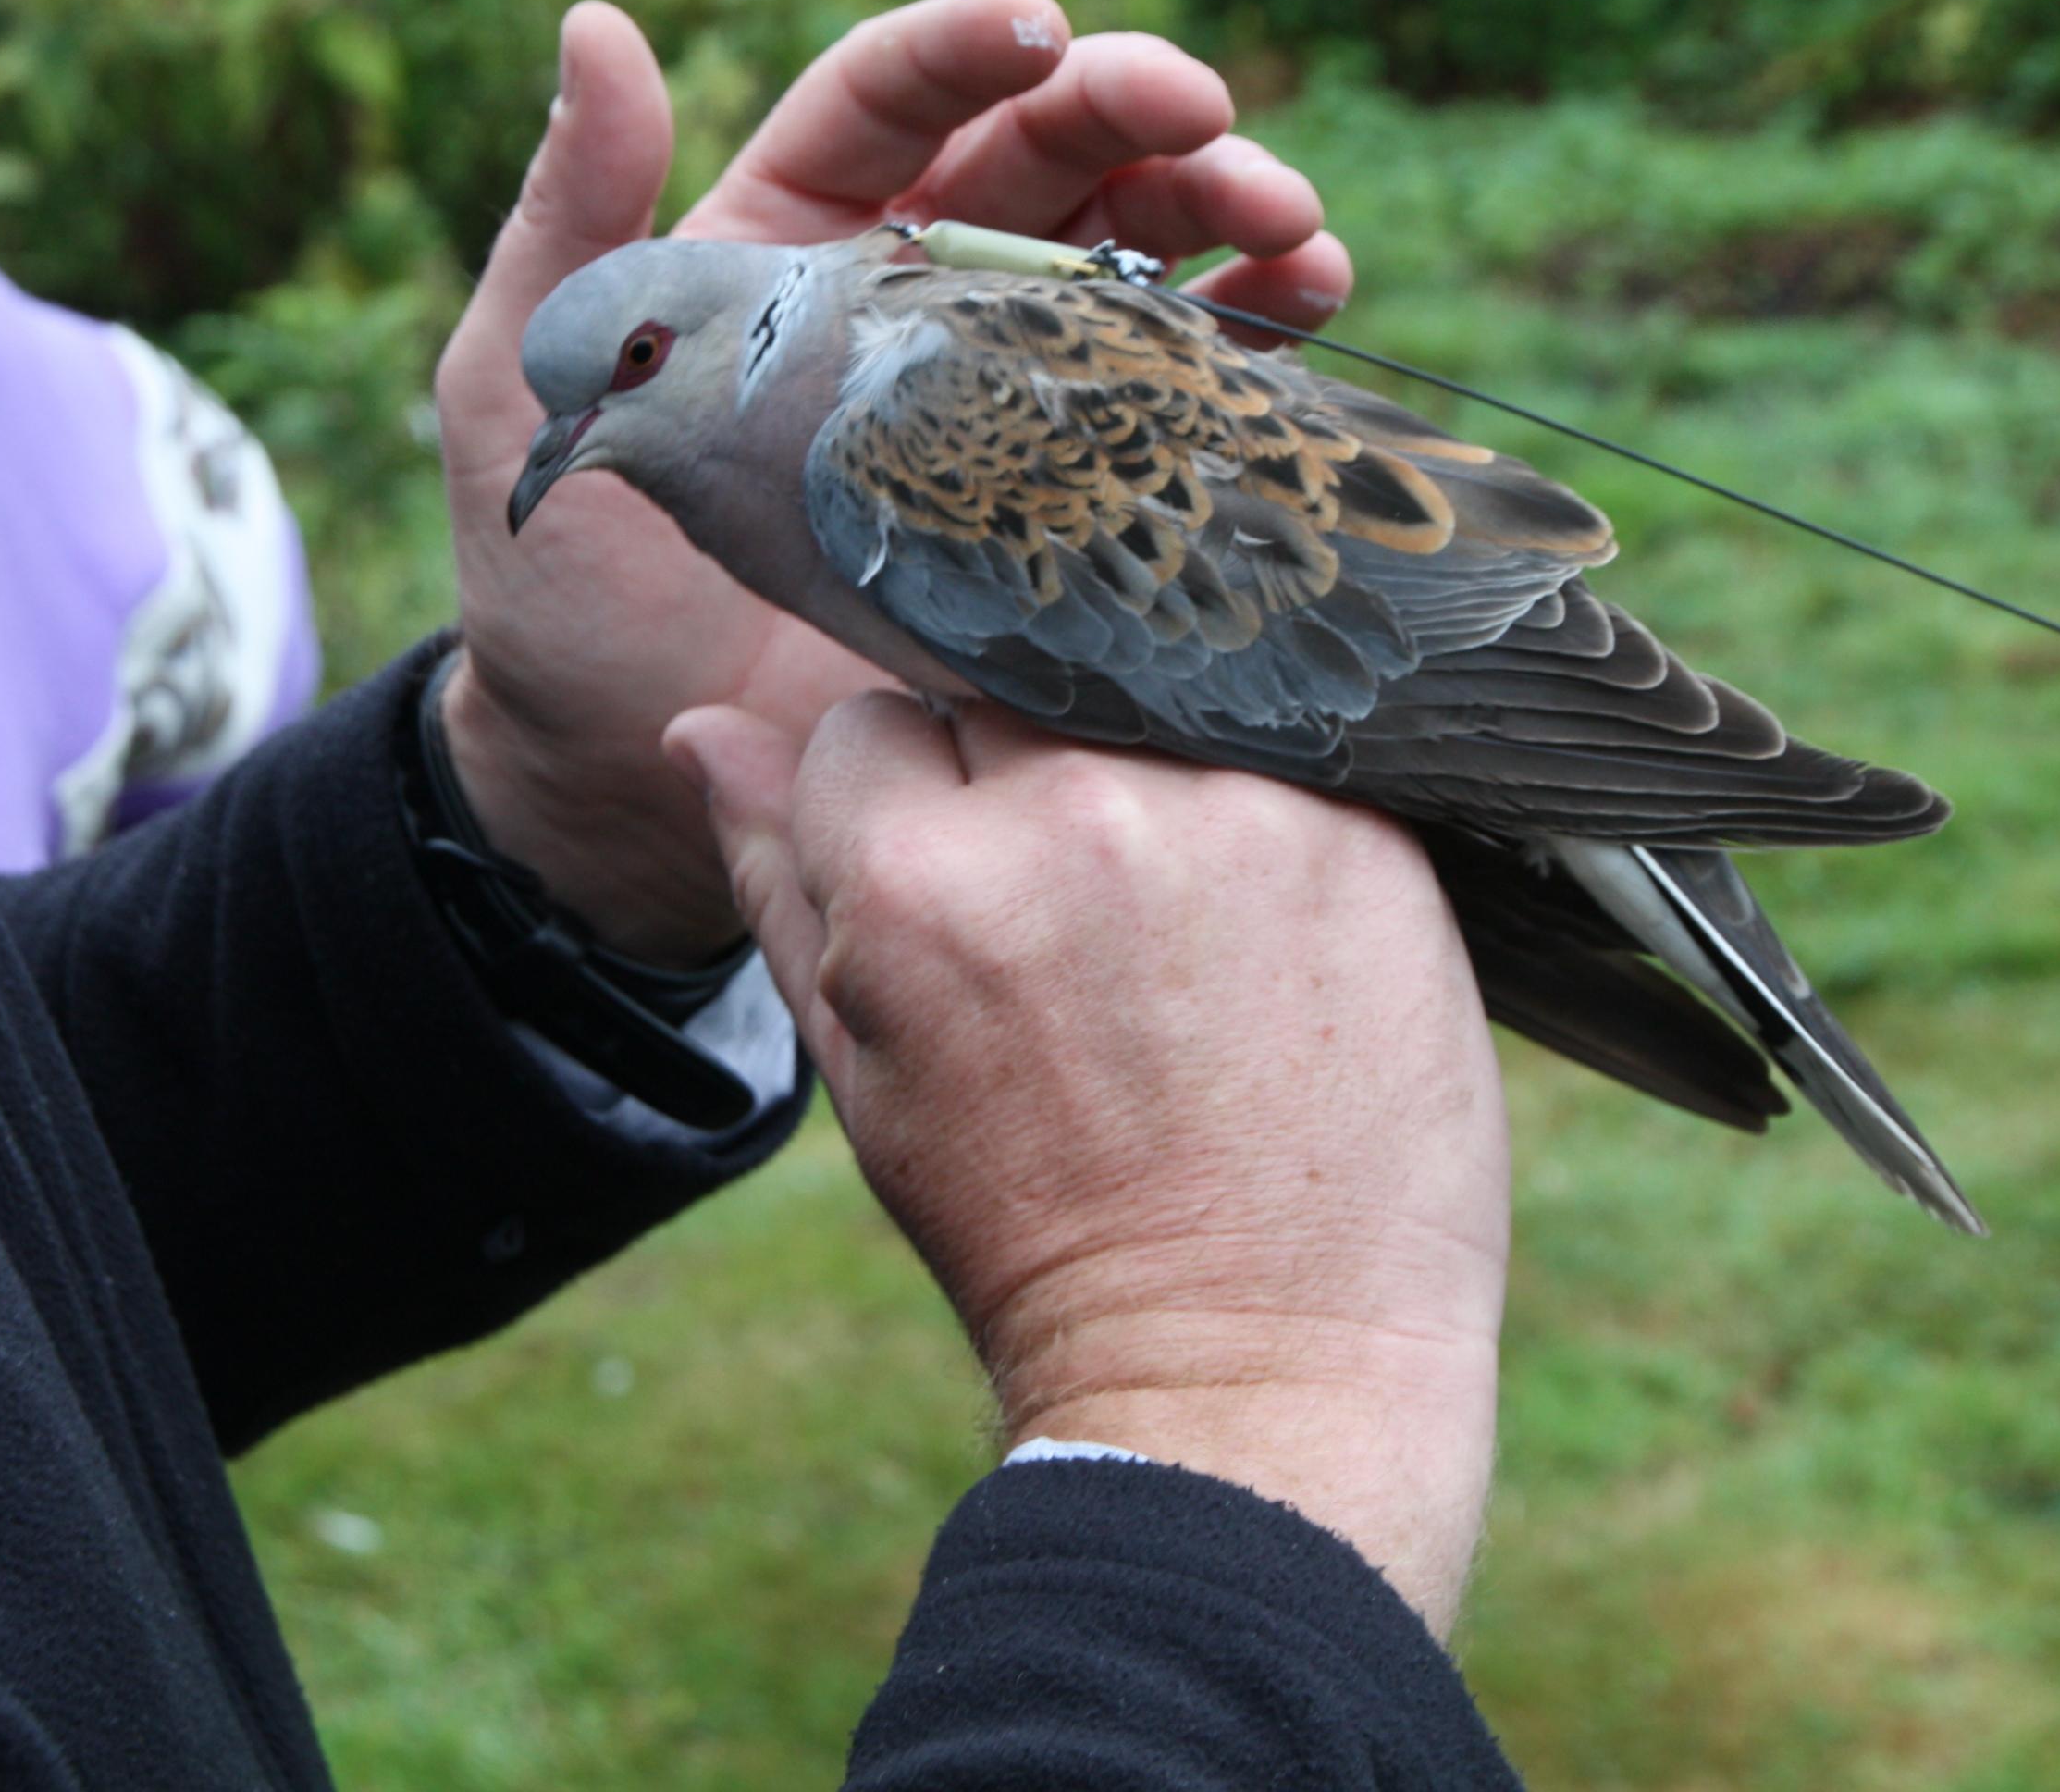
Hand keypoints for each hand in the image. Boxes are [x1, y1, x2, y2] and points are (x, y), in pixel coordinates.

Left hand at [433, 0, 1352, 963]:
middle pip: (1044, 157)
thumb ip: (571, 212)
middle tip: (1213, 123)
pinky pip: (1174, 387)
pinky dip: (1252, 333)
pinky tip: (1311, 305)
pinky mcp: (1061, 492)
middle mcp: (907, 285)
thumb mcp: (520, 381)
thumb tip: (601, 21)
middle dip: (1138, 120)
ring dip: (1224, 215)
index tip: (1042, 34)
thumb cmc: (554, 583)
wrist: (622, 780)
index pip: (894, 97)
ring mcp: (999, 386)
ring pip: (1134, 251)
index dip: (970, 50)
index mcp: (787, 229)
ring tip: (1295, 228)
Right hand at [668, 697, 1511, 1633]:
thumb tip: (698, 728)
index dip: (914, 806)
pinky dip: (1276, 808)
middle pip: (1012, 687)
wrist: (1255, 1372)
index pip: (873, 719)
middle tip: (1088, 911)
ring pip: (1152, 703)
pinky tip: (1281, 920)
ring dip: (1155, 777)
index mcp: (916, 883)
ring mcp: (1233, 815)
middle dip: (1027, 775)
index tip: (967, 889)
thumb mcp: (866, 1077)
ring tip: (1189, 921)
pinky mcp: (1361, 835)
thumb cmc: (1038, 1235)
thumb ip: (779, 884)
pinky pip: (1292, 749)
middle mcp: (1072, 818)